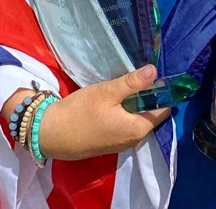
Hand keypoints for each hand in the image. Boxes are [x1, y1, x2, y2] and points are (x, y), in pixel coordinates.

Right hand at [34, 65, 170, 159]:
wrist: (51, 134)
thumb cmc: (80, 112)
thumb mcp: (107, 92)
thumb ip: (132, 83)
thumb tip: (155, 71)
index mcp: (138, 129)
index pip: (163, 110)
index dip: (162, 92)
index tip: (155, 74)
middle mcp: (134, 140)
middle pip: (151, 115)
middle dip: (147, 97)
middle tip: (136, 76)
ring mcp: (122, 144)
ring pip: (137, 119)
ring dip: (134, 104)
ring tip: (125, 86)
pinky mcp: (110, 143)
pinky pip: (126, 125)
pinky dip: (124, 112)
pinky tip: (114, 101)